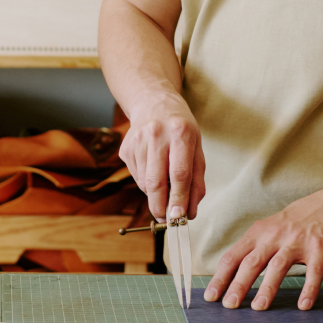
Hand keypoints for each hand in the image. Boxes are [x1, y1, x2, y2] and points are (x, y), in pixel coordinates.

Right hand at [118, 99, 205, 222]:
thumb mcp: (197, 148)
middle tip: (167, 219)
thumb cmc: (180, 129)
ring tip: (165, 189)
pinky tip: (153, 170)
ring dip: (155, 196)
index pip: (179, 173)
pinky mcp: (125, 148)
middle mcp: (156, 135)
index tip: (180, 217)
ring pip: (145, 183)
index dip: (179, 198)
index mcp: (180, 133)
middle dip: (161, 206)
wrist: (153, 102)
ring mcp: (137, 141)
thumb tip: (190, 212)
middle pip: (156, 181)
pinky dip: (146, 184)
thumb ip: (197, 181)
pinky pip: (136, 177)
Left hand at [203, 192, 322, 310]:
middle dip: (239, 285)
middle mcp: (274, 237)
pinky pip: (313, 272)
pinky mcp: (318, 249)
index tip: (211, 296)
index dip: (220, 277)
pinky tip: (303, 305)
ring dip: (267, 288)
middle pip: (252, 262)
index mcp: (257, 234)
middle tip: (229, 305)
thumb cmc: (293, 223)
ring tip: (258, 307)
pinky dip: (309, 288)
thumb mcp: (267, 230)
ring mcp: (296, 243)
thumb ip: (252, 250)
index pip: (233, 257)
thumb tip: (231, 276)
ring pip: (278, 266)